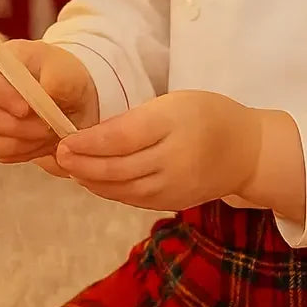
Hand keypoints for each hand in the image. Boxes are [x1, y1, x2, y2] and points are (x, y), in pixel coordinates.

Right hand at [0, 40, 98, 165]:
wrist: (70, 101)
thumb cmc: (65, 81)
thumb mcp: (70, 74)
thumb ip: (60, 78)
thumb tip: (46, 89)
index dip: (0, 95)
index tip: (26, 109)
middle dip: (17, 126)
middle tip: (47, 127)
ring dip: (25, 140)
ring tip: (48, 132)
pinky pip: (0, 152)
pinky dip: (24, 151)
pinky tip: (41, 141)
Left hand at [55, 91, 261, 209]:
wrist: (248, 151)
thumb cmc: (206, 116)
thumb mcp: (173, 103)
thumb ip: (135, 120)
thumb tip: (91, 137)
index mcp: (172, 125)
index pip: (121, 137)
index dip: (88, 143)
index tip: (64, 141)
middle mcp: (173, 159)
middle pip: (117, 167)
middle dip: (82, 164)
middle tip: (58, 157)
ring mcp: (173, 186)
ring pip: (122, 188)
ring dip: (91, 180)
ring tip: (71, 170)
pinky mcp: (172, 203)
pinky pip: (133, 199)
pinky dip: (109, 191)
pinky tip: (94, 181)